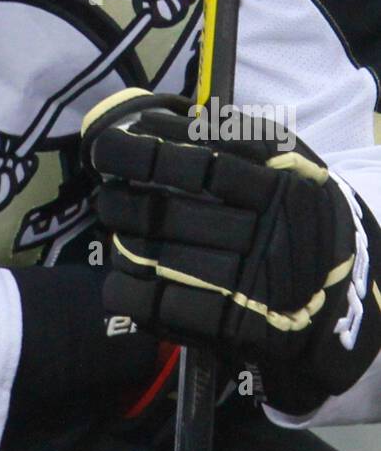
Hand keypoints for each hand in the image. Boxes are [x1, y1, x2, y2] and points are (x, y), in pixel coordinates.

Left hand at [80, 87, 380, 415]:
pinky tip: (121, 280)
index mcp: (280, 181)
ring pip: (162, 260)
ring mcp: (254, 284)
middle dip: (122, 204)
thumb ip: (228, 136)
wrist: (344, 287)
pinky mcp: (240, 327)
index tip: (106, 148)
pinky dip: (131, 293)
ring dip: (124, 246)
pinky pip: (167, 310)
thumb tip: (149, 123)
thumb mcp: (285, 159)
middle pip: (169, 212)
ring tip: (117, 234)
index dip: (143, 154)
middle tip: (107, 197)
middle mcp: (269, 230)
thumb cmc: (296, 208)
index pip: (198, 161)